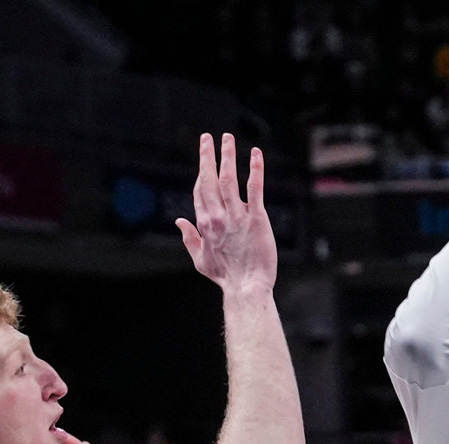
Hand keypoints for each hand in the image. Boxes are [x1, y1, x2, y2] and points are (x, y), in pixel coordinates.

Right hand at [176, 134, 277, 293]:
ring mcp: (236, 216)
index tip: (204, 160)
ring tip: (227, 138)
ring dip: (227, 156)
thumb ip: (189, 238)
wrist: (246, 287)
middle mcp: (217, 216)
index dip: (201, 174)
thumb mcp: (200, 259)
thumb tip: (179, 221)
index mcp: (204, 224)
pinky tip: (255, 154)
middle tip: (208, 137)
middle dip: (207, 156)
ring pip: (228, 179)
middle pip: (209, 179)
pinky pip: (254, 189)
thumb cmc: (226, 276)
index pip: (200, 191)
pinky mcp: (256, 218)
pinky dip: (255, 170)